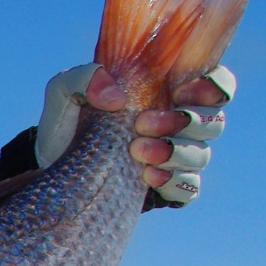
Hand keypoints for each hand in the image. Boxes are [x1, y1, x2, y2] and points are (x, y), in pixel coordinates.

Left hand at [37, 63, 235, 207]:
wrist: (49, 172)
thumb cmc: (64, 125)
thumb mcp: (63, 92)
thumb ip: (84, 76)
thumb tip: (117, 98)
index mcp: (167, 93)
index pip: (216, 83)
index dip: (213, 85)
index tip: (179, 91)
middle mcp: (179, 125)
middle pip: (215, 121)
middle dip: (186, 121)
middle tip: (141, 124)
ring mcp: (175, 159)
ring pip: (202, 155)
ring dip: (175, 152)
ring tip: (136, 152)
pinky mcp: (166, 189)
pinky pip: (190, 188)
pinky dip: (174, 182)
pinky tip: (147, 177)